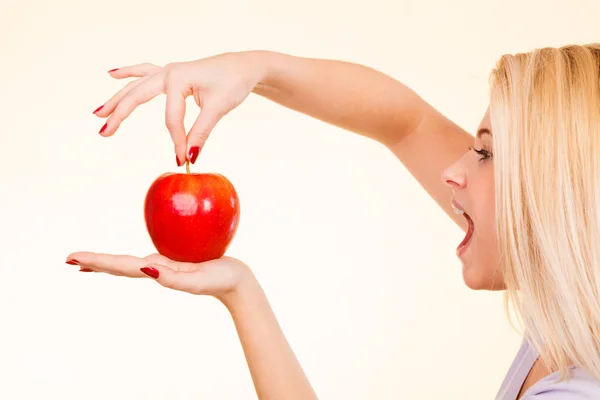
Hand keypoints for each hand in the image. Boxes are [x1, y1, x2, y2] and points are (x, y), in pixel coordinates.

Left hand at [65, 251, 251, 299]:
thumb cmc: (221, 280)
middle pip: (119, 266)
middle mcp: (156, 270)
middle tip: (70, 259)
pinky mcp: (174, 261)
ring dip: (107, 263)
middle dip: (95, 262)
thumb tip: (146, 269)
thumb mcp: (198, 280)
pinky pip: (145, 258)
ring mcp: (164, 267)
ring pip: (128, 263)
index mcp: (157, 273)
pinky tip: (129, 258)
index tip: (72, 259)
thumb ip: (173, 278)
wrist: (236, 282)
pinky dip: (127, 258)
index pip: (121, 266)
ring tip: (87, 262)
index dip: (97, 261)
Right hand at [94, 51, 265, 164]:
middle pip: (138, 96)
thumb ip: (201, 132)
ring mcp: (168, 71)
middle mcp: (168, 72)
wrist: (243, 67)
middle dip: (120, 115)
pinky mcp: (172, 74)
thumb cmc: (233, 83)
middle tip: (104, 133)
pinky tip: (112, 73)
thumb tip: (190, 157)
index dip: (176, 141)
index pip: (171, 118)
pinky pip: (145, 72)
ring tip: (99, 112)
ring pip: (136, 85)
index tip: (183, 160)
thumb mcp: (218, 109)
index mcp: (178, 79)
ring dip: (118, 98)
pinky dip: (130, 72)